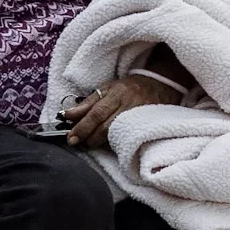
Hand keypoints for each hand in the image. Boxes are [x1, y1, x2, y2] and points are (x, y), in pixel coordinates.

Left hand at [59, 73, 184, 147]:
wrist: (161, 85)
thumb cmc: (130, 87)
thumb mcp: (108, 88)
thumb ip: (88, 103)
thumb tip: (67, 115)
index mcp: (116, 93)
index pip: (96, 113)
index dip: (82, 127)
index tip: (70, 137)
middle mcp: (128, 104)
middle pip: (105, 126)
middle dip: (88, 137)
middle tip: (77, 143)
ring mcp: (139, 116)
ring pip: (116, 134)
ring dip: (100, 142)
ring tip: (90, 144)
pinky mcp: (147, 125)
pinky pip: (129, 137)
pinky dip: (116, 143)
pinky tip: (108, 145)